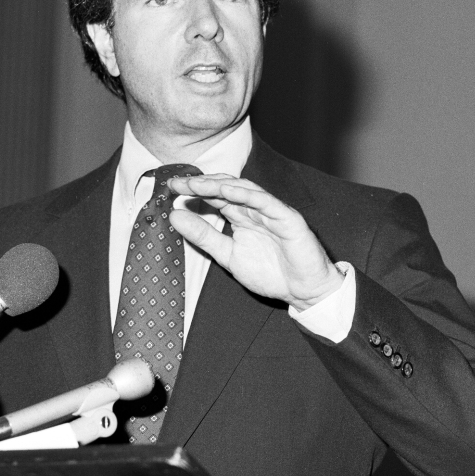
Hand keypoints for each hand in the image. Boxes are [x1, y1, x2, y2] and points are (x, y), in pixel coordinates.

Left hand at [167, 174, 344, 310]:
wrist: (304, 292)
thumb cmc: (271, 273)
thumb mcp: (228, 255)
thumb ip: (203, 236)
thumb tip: (175, 216)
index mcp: (241, 216)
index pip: (214, 197)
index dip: (194, 191)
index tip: (171, 190)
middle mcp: (255, 209)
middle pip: (226, 187)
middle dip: (201, 184)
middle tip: (177, 183)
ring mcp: (272, 211)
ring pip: (244, 190)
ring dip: (219, 185)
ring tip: (196, 184)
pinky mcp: (288, 218)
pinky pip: (266, 202)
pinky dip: (247, 195)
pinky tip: (227, 191)